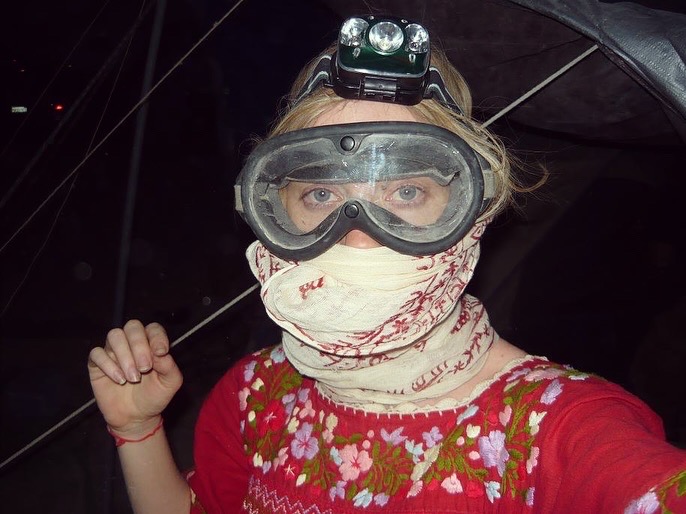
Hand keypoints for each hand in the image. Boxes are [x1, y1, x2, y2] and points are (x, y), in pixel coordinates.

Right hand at [88, 320, 182, 435]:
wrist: (136, 418)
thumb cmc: (154, 396)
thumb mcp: (170, 383)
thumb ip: (169, 366)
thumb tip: (160, 352)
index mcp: (151, 344)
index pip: (153, 328)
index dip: (157, 337)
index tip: (161, 353)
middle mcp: (132, 344)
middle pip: (132, 327)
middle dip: (139, 346)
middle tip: (145, 368)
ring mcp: (113, 352)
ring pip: (114, 336)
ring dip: (124, 355)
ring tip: (132, 377)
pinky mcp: (97, 365)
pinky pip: (96, 353)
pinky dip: (108, 365)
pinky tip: (119, 380)